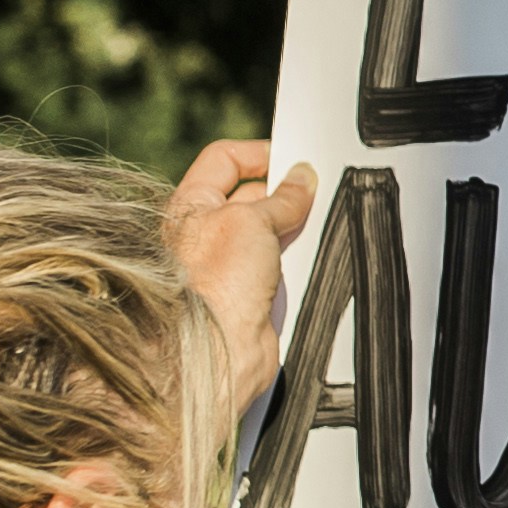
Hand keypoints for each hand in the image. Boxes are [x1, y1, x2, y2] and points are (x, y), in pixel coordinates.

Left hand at [164, 141, 316, 403]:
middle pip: (252, 197)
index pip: (224, 162)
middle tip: (314, 192)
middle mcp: (205, 234)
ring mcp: (228, 267)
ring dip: (295, 229)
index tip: (292, 157)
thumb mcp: (249, 221)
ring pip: (271, 234)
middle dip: (285, 194)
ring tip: (316, 226)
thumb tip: (302, 178)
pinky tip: (315, 258)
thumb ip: (280, 198)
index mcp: (190, 207)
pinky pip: (282, 267)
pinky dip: (300, 261)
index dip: (258, 153)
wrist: (214, 354)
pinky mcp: (251, 297)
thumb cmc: (212, 286)